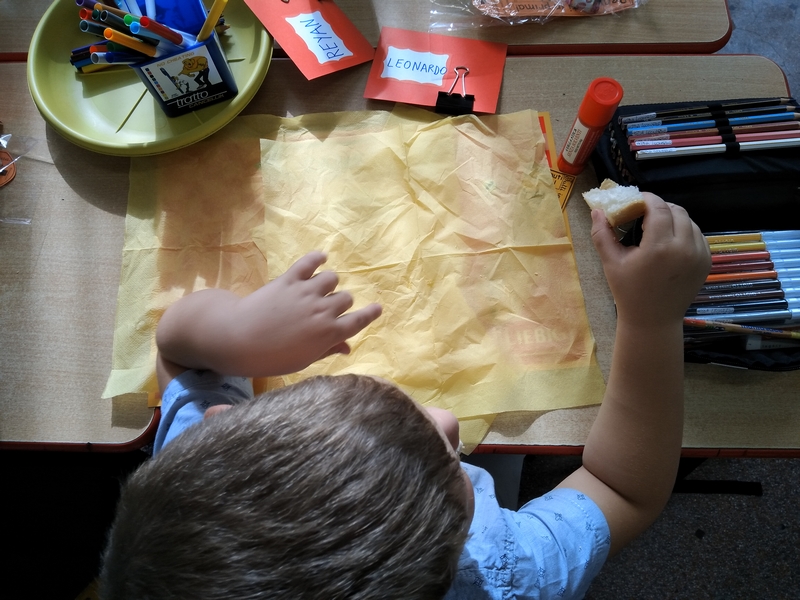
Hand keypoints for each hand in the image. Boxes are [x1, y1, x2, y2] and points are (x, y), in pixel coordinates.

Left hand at [233, 251, 381, 374]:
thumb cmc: (270, 358)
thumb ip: (327, 350)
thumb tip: (346, 347)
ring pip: (331, 278)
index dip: (370, 314)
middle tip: (329, 308)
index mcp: (329, 334)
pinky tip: (320, 258)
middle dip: (341, 303)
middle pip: (346, 298)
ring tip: (319, 288)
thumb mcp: (303, 361)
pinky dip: (317, 258)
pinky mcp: (290, 279)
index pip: (358, 321)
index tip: (377, 308)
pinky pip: (309, 262)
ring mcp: (307, 292)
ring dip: (328, 283)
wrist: (238, 340)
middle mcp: (323, 310)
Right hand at [590, 193, 710, 328]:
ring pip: (689, 221)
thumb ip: (602, 234)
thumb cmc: (629, 292)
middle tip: (644, 214)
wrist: (653, 320)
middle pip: (676, 210)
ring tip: (657, 228)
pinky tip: (670, 241)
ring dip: (673, 218)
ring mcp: (699, 255)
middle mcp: (684, 247)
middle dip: (660, 207)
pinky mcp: (706, 261)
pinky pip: (698, 236)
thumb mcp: (611, 263)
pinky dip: (685, 231)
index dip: (647, 199)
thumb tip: (596, 210)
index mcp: (659, 247)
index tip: (636, 200)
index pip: (658, 207)